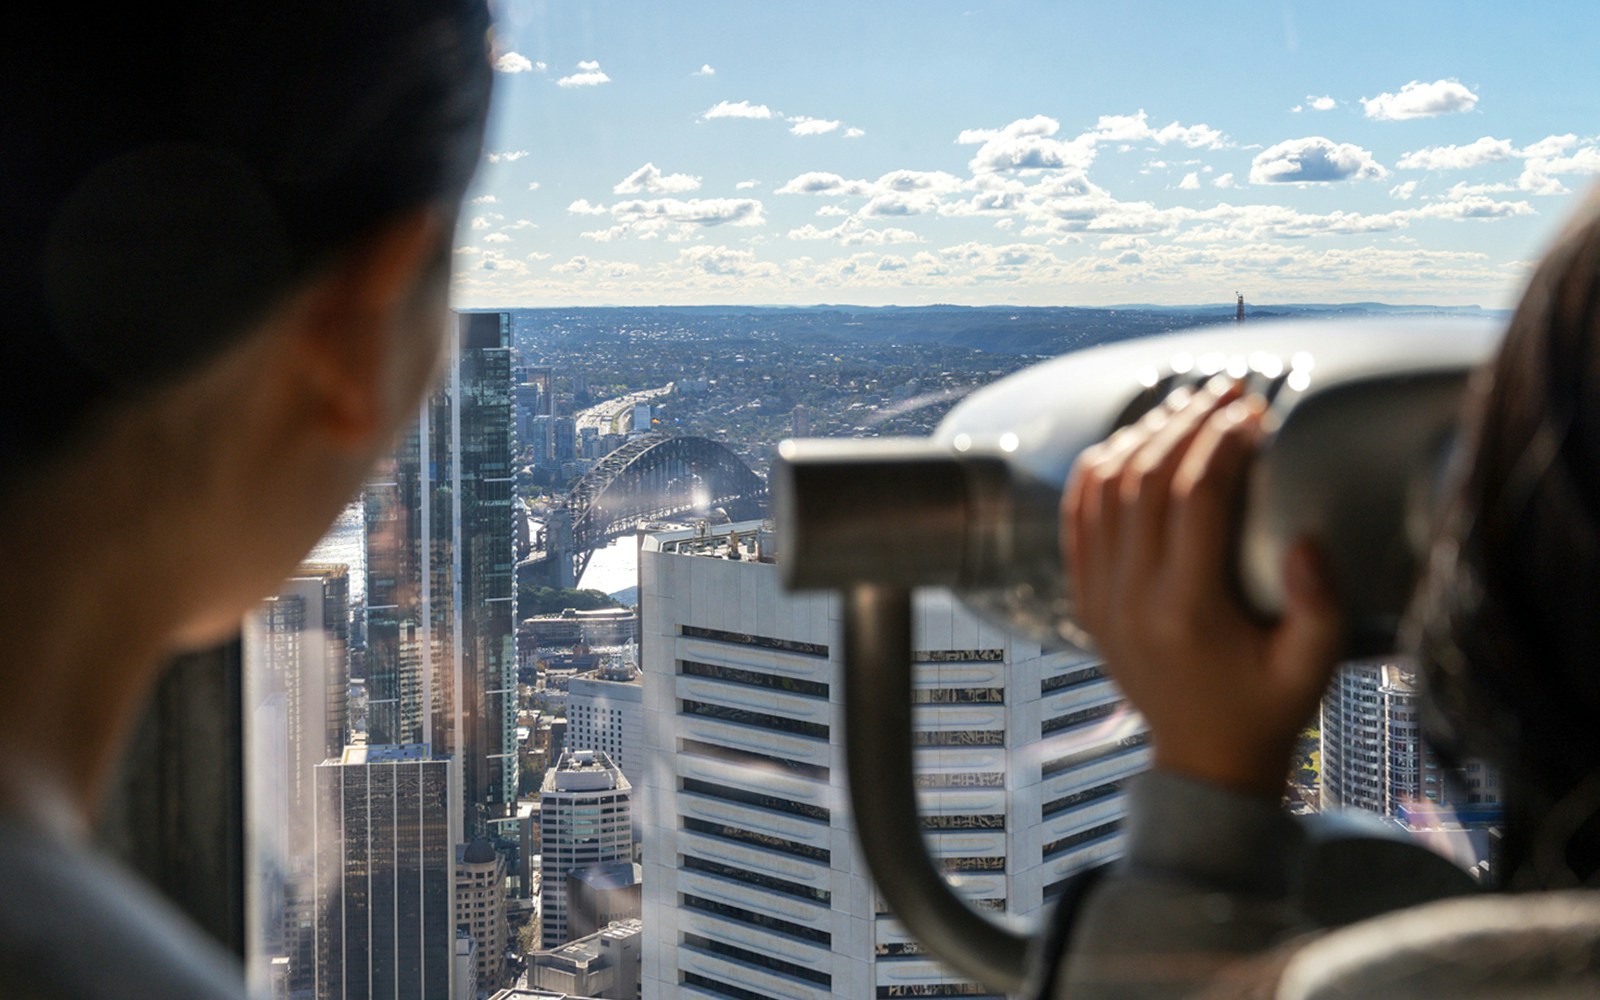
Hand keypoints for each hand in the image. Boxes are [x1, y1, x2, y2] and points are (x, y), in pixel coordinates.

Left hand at [1063, 379, 1344, 799]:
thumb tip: (1308, 537)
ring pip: (1104, 490)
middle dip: (1185, 422)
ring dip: (1141, 437)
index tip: (1254, 412)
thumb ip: (1319, 604)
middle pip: (1145, 479)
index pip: (1195, 496)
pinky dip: (1096, 472)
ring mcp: (1099, 597)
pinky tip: (1128, 443)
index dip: (1222, 441)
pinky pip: (1076, 519)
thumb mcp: (1312, 668)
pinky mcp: (1085, 599)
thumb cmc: (1264, 710)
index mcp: (1187, 610)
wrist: (1204, 760)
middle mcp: (1131, 598)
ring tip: (1184, 407)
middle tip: (1224, 391)